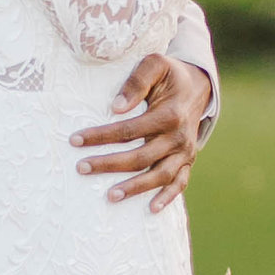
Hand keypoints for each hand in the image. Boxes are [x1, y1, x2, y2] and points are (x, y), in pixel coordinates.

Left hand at [72, 55, 210, 211]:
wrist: (199, 85)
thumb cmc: (170, 73)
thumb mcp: (155, 64)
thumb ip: (136, 82)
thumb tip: (115, 107)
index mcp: (170, 114)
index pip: (129, 130)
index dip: (101, 136)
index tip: (75, 140)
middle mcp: (179, 137)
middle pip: (141, 157)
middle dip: (109, 164)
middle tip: (81, 168)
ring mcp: (185, 152)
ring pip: (159, 175)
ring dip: (135, 188)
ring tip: (109, 196)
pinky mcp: (188, 160)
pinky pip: (179, 182)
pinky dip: (168, 197)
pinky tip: (151, 209)